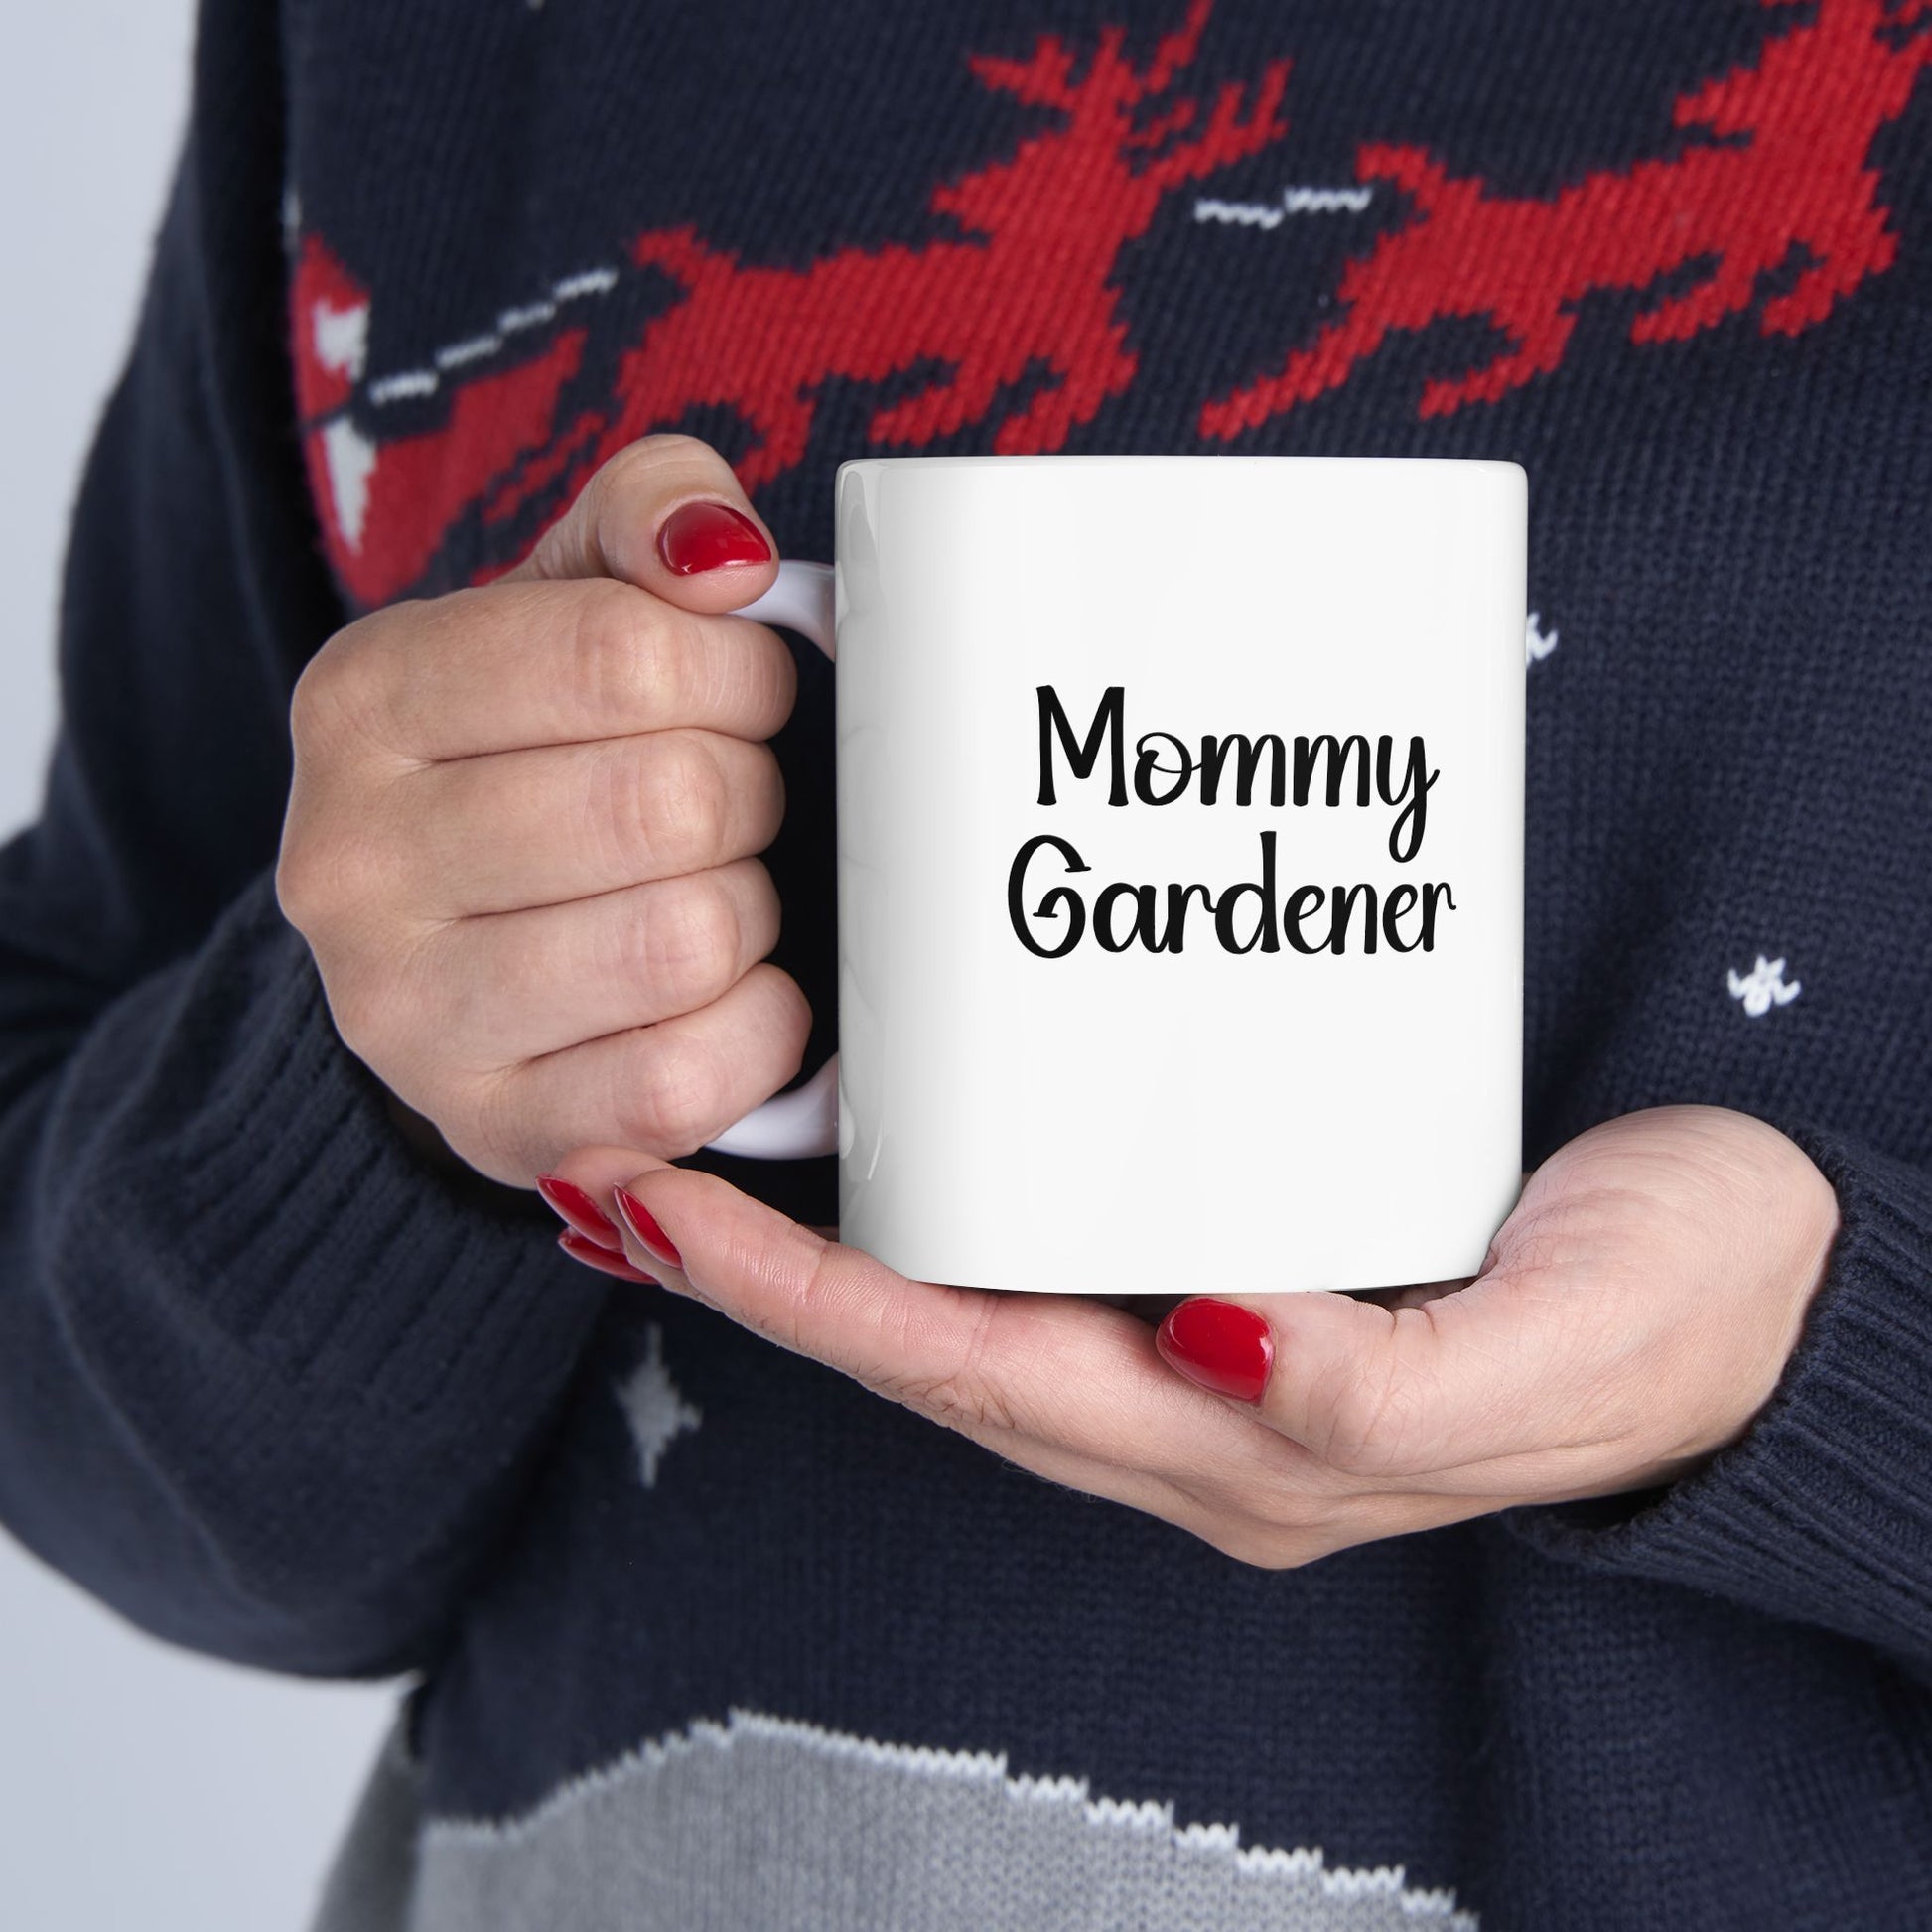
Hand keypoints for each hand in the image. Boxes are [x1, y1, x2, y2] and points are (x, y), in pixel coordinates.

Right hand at [277, 435, 809, 1186]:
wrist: (457, 948)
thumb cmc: (541, 753)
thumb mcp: (572, 596)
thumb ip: (651, 513)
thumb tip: (726, 557)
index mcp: (364, 698)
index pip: (623, 653)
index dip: (739, 673)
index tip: (746, 693)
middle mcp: (350, 862)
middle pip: (669, 802)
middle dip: (748, 794)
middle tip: (731, 802)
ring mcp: (406, 1016)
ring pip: (686, 940)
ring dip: (750, 911)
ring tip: (715, 891)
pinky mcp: (494, 1129)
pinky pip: (687, 1080)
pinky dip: (757, 1029)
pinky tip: (730, 993)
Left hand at [543, 1105, 1839, 1565]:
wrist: (1771, 1280)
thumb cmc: (1676, 1317)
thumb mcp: (1556, 1352)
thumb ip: (1386, 1386)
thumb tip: (1217, 1338)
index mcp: (1247, 1450)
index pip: (973, 1374)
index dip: (807, 1303)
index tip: (661, 1207)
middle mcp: (1198, 1407)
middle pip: (932, 1344)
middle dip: (766, 1274)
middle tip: (624, 1157)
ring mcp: (1211, 1341)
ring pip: (975, 1298)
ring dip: (832, 1240)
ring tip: (709, 1141)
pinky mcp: (1245, 1258)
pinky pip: (1052, 1244)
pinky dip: (946, 1200)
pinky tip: (902, 1130)